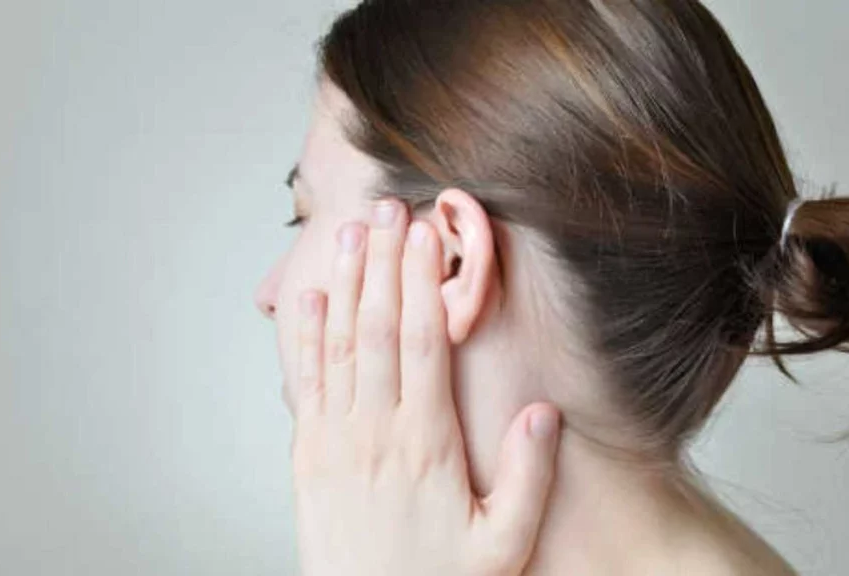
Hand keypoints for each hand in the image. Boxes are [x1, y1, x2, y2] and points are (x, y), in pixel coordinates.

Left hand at [279, 198, 561, 575]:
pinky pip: (306, 384)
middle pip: (377, 329)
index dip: (422, 284)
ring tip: (350, 232)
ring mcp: (334, 442)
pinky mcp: (308, 457)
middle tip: (387, 208)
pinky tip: (309, 299)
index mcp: (426, 444)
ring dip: (345, 284)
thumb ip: (528, 477)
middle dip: (383, 262)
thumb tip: (544, 410)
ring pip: (339, 345)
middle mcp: (374, 432)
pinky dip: (304, 337)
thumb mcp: (504, 544)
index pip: (422, 344)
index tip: (427, 236)